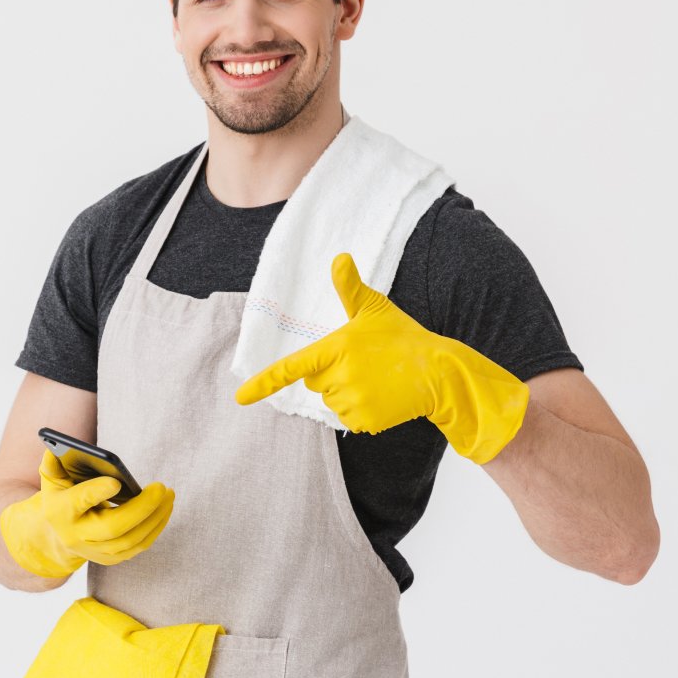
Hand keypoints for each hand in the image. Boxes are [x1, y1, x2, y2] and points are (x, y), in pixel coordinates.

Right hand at [0, 450, 175, 577]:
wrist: (56, 536)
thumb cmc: (61, 498)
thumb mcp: (52, 479)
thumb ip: (54, 462)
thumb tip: (61, 444)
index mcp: (61, 511)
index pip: (79, 502)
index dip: (96, 493)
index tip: (116, 482)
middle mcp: (77, 536)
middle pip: (113, 527)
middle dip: (141, 508)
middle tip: (161, 487)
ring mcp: (94, 551)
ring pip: (130, 540)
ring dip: (155, 518)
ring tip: (169, 496)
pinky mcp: (111, 558)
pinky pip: (138, 547)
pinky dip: (155, 528)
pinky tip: (165, 509)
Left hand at [234, 252, 529, 463]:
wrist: (438, 372)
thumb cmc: (403, 337)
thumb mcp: (375, 308)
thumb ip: (350, 287)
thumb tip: (339, 257)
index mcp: (337, 347)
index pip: (292, 367)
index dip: (264, 383)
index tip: (240, 397)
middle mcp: (340, 376)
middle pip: (315, 382)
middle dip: (330, 373)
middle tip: (363, 362)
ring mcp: (353, 400)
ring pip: (331, 401)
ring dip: (347, 392)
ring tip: (376, 379)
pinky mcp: (365, 420)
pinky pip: (349, 418)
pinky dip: (362, 410)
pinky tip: (382, 396)